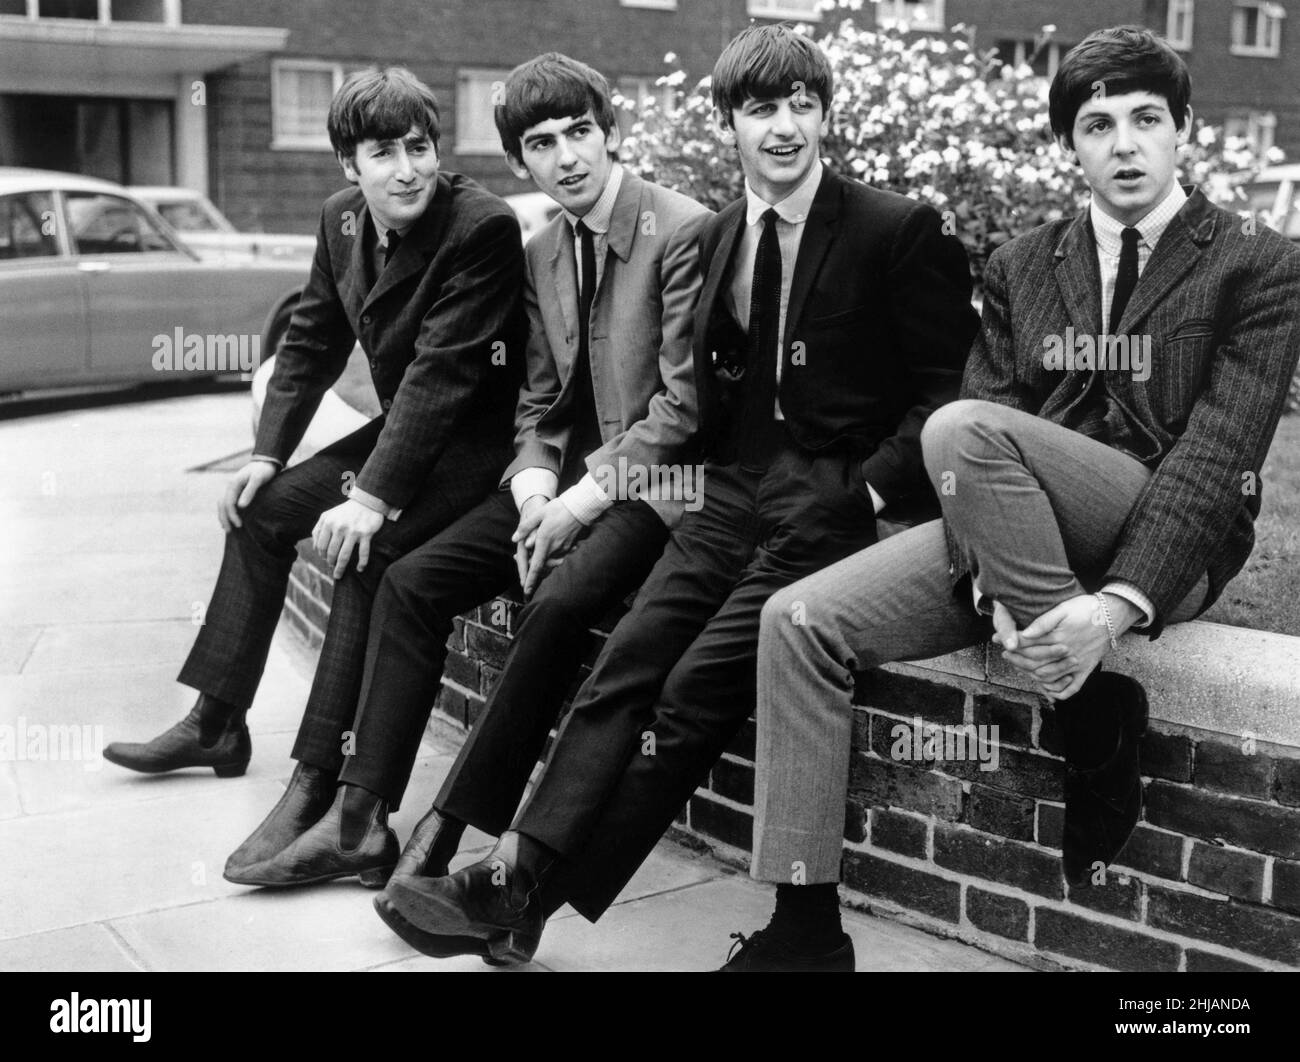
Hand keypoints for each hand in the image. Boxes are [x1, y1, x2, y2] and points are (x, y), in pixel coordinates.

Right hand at [219, 460, 277, 531]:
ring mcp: (232, 488)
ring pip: (223, 504)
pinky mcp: (237, 490)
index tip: (239, 525)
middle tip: (229, 531)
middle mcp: (230, 486)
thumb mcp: (258, 479)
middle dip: (224, 518)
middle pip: (222, 505)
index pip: (228, 503)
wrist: (266, 461)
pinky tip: (231, 519)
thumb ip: (249, 492)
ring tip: (227, 528)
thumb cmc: (264, 470)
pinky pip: (228, 502)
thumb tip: (240, 506)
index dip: (232, 516)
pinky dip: (227, 511)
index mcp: (233, 484)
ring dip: (224, 516)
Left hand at [312, 498, 384, 578]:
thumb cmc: (345, 511)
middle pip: (331, 552)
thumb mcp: (327, 516)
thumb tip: (315, 548)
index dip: (322, 555)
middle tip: (333, 568)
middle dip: (330, 563)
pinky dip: (361, 563)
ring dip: (340, 568)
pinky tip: (359, 569)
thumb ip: (318, 529)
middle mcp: (339, 527)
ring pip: (344, 555)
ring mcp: (353, 531)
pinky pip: (363, 553)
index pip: (321, 545)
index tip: (325, 560)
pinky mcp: (366, 533)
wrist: (367, 502)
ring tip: (338, 575)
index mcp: (328, 522)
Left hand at [512, 496, 583, 596]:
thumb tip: (514, 539)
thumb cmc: (558, 509)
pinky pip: (557, 557)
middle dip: (532, 571)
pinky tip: (545, 550)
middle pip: (541, 567)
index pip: (536, 566)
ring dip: (541, 563)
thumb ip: (526, 527)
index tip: (526, 592)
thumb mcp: (539, 514)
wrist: (580, 507)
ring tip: (531, 558)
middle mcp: (554, 548)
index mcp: (544, 541)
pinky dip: (549, 558)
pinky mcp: (569, 547)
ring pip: (549, 563)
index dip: (530, 580)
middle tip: (520, 568)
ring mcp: (563, 549)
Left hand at [992, 594, 1137, 700]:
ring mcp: (1077, 664)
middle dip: (1016, 659)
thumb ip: (1043, 622)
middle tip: (1004, 654)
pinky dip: (1057, 691)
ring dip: (1030, 674)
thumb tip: (1025, 634)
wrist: (1113, 615)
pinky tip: (1046, 687)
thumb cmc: (1086, 608)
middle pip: (1034, 662)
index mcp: (1058, 637)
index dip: (1010, 641)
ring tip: (1018, 666)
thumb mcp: (1063, 608)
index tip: (997, 638)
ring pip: (1048, 676)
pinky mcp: (1086, 669)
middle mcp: (1066, 653)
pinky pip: (1071, 687)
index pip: (1027, 644)